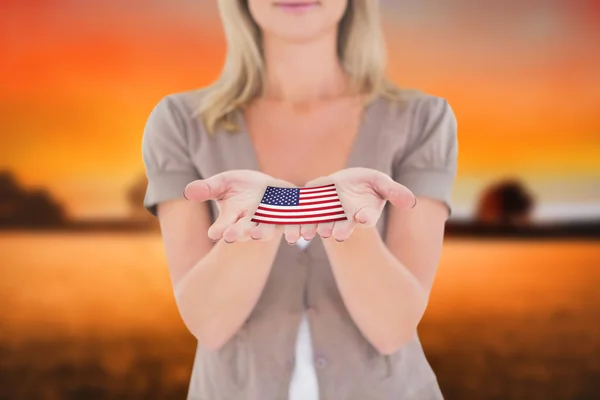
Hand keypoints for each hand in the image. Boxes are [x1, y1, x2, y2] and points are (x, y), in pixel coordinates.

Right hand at [183, 170, 294, 242]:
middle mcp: (251, 221)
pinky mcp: (288, 216)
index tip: (214, 233)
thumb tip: (188, 191)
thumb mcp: (222, 183)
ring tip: (261, 235)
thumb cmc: (239, 187)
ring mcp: (270, 220)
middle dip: (240, 233)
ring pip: (268, 229)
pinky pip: (293, 223)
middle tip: (232, 236)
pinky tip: (301, 232)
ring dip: (265, 233)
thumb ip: (207, 188)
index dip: (220, 229)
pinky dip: (296, 228)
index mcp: (233, 216)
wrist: (267, 190)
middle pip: (245, 230)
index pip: (224, 225)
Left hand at [284, 168, 415, 242]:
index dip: (365, 217)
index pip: (366, 216)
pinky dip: (299, 225)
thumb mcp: (381, 184)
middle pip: (343, 225)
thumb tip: (412, 202)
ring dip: (318, 228)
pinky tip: (293, 232)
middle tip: (336, 234)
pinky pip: (305, 219)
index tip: (364, 218)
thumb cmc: (367, 186)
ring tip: (314, 233)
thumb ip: (394, 192)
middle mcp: (346, 219)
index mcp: (364, 212)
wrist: (342, 187)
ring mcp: (328, 217)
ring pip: (322, 224)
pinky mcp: (312, 213)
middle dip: (340, 229)